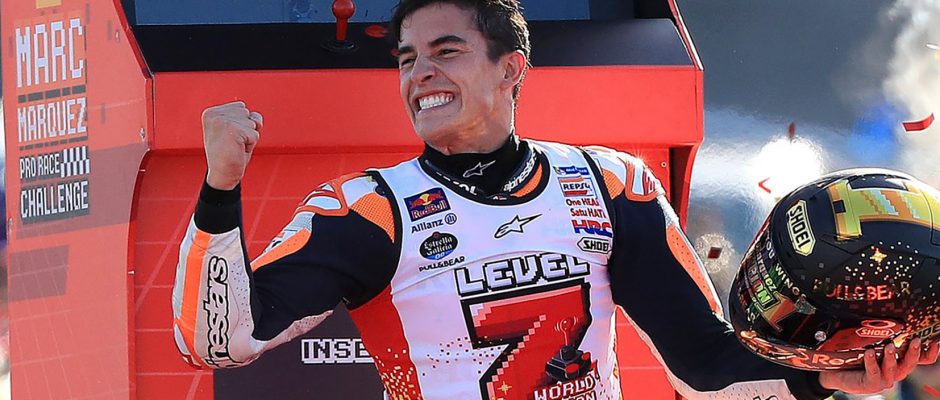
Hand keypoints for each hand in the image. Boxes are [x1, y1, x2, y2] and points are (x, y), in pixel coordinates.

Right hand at [202, 101, 263, 189]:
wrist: (222, 176)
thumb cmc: (230, 154)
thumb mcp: (237, 130)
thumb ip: (247, 118)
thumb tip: (257, 120)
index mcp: (211, 113)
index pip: (241, 108)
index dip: (241, 125)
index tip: (229, 138)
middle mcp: (214, 114)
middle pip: (247, 114)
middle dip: (246, 130)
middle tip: (233, 144)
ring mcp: (223, 121)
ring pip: (252, 123)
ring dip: (249, 137)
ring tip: (235, 147)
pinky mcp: (233, 130)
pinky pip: (255, 134)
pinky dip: (251, 145)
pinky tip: (238, 151)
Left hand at [819, 338, 939, 393]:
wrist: (834, 371)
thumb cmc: (854, 354)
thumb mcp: (871, 342)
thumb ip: (880, 333)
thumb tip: (886, 311)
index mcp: (899, 361)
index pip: (921, 360)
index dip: (930, 353)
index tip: (935, 341)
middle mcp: (895, 372)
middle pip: (910, 364)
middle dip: (913, 352)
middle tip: (916, 340)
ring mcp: (884, 380)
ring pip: (894, 369)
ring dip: (892, 357)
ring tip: (890, 345)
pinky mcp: (871, 384)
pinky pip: (874, 373)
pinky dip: (872, 362)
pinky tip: (869, 352)